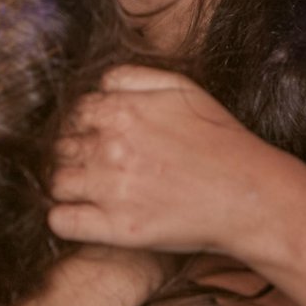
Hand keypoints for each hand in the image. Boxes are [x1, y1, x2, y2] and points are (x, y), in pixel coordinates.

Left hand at [50, 65, 305, 263]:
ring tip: (90, 191)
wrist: (250, 195)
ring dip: (67, 184)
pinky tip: (84, 214)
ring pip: (55, 182)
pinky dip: (64, 217)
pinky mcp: (117, 228)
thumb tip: (99, 83)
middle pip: (60, 147)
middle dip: (73, 154)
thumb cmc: (220, 141)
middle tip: (97, 167)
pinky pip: (61, 220)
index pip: (73, 114)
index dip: (83, 127)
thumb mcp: (182, 89)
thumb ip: (133, 77)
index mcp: (122, 110)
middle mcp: (110, 147)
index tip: (97, 139)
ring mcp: (111, 189)